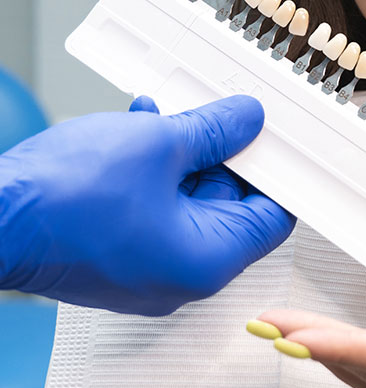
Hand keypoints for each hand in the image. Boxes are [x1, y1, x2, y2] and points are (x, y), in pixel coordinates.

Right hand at [0, 95, 294, 314]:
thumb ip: (215, 131)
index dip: (279, 172)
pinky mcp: (118, 252)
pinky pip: (156, 205)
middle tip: (223, 115)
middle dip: (225, 153)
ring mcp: (147, 265)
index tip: (276, 140)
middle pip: (230, 204)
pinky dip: (157, 167)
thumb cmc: (64, 199)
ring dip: (186, 152)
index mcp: (206, 260)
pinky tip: (143, 126)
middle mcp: (181, 273)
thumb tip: (246, 120)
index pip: (273, 217)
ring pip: (188, 198)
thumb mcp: (161, 144)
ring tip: (172, 114)